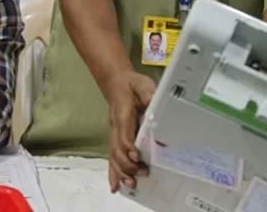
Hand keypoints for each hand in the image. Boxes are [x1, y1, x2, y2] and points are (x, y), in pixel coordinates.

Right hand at [102, 70, 155, 191]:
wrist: (117, 82)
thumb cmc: (132, 84)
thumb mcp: (142, 84)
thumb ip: (148, 93)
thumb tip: (154, 102)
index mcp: (122, 114)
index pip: (122, 134)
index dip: (128, 146)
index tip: (136, 156)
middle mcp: (115, 127)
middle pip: (116, 149)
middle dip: (127, 164)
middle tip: (142, 172)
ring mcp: (114, 133)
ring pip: (113, 156)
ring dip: (120, 171)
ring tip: (130, 184)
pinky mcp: (116, 138)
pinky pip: (112, 157)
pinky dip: (113, 172)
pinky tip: (115, 186)